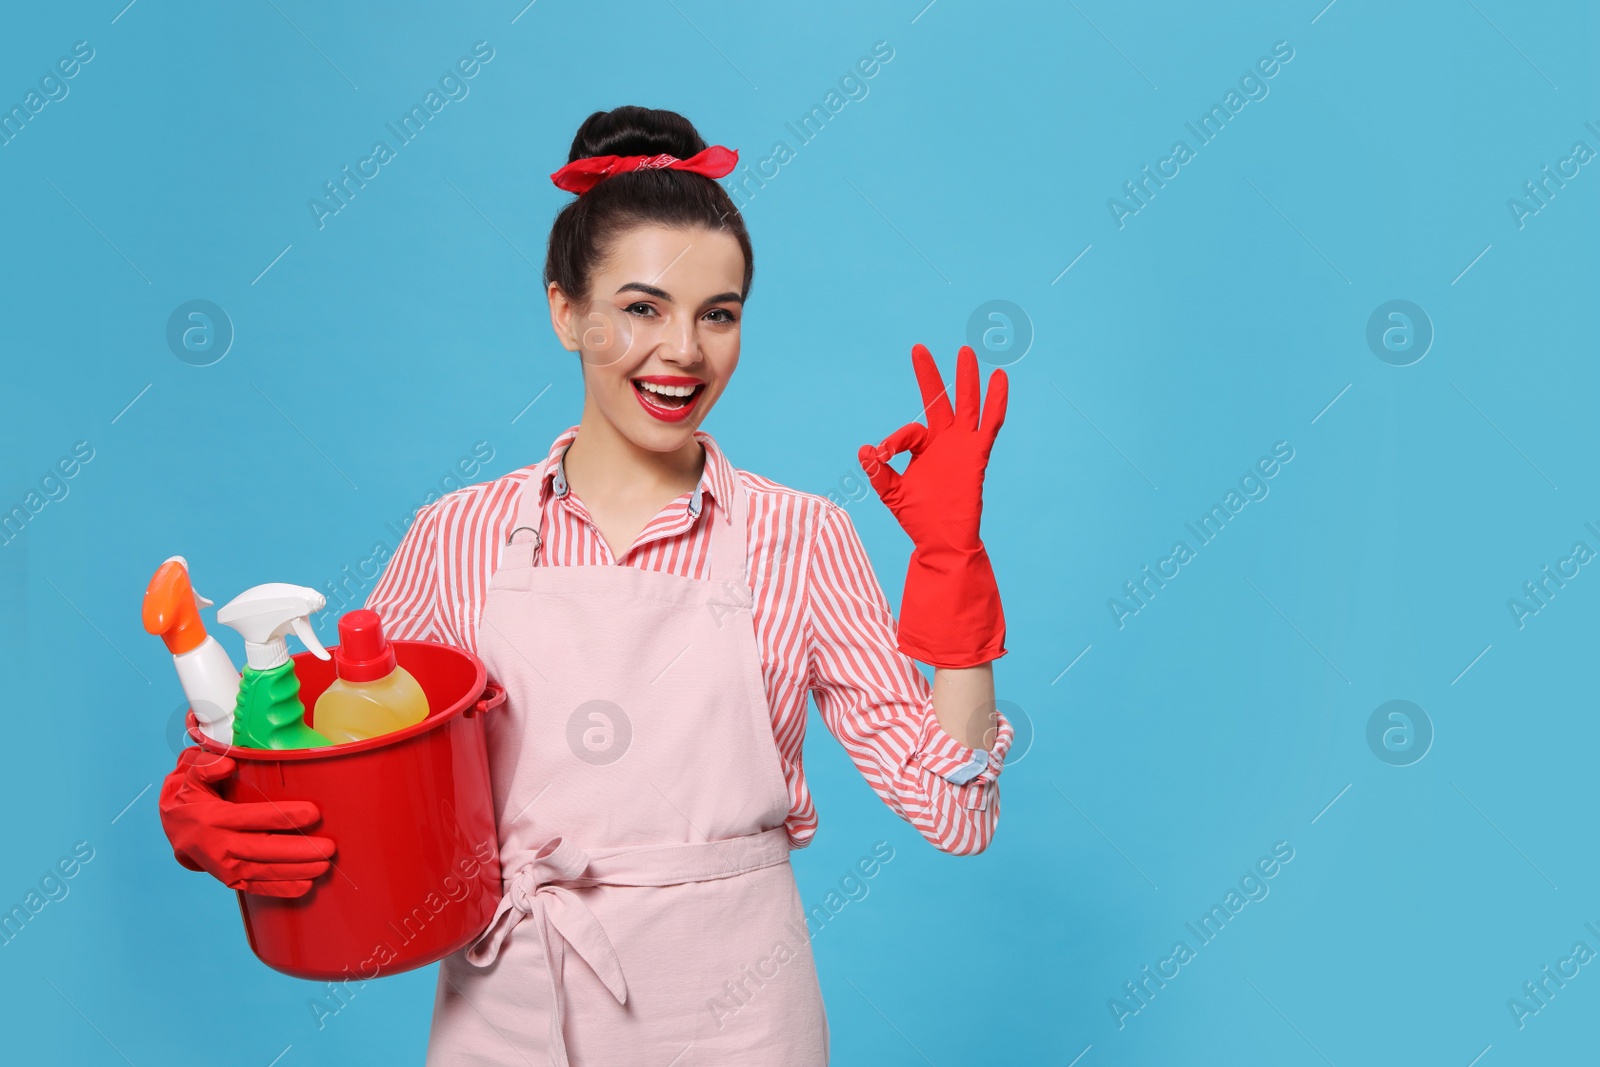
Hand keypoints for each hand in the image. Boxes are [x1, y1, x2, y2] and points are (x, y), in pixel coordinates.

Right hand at [158, 747, 335, 897]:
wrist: (174, 828)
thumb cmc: (192, 796)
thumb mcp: (191, 775)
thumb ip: (207, 766)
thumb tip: (228, 764)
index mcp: (215, 818)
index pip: (254, 817)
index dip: (284, 816)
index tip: (313, 813)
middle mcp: (220, 845)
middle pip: (264, 850)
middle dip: (298, 850)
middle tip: (329, 848)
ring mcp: (225, 867)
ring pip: (264, 871)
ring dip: (296, 871)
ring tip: (325, 865)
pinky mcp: (230, 880)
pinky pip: (258, 888)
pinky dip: (282, 889)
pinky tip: (306, 885)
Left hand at [858, 344, 1007, 551]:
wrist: (942, 541)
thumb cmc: (918, 519)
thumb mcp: (892, 493)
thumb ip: (878, 472)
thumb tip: (865, 449)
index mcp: (923, 450)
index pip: (908, 433)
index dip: (893, 442)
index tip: (883, 456)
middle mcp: (944, 442)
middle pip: (938, 401)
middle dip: (930, 376)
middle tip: (918, 349)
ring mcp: (962, 446)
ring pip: (965, 405)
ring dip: (965, 379)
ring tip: (964, 352)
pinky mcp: (977, 454)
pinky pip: (990, 423)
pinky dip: (996, 401)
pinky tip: (998, 378)